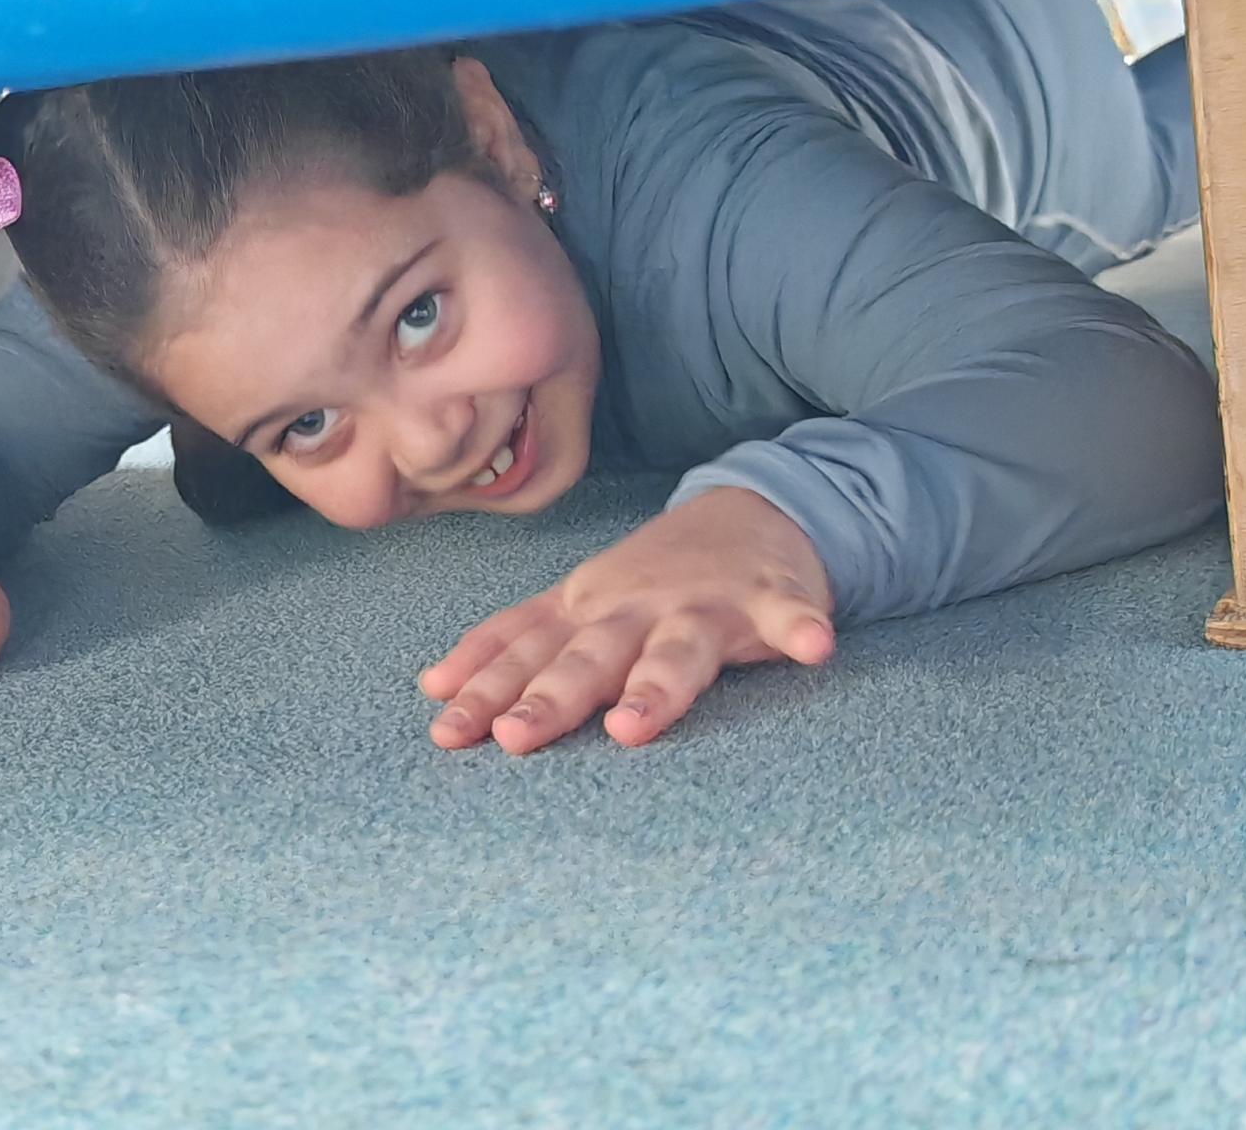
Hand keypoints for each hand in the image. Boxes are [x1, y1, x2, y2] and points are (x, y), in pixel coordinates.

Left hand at [417, 487, 833, 753]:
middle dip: (551, 696)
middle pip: (589, 656)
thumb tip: (432, 688)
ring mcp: (702, 601)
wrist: (754, 508)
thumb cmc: (655, 575)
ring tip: (633, 725)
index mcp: (587, 610)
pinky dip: (799, 628)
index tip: (447, 731)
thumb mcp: (578, 603)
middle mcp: (635, 605)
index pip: (528, 652)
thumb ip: (515, 643)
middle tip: (517, 737)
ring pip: (676, 648)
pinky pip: (788, 615)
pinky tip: (812, 648)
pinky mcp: (770, 596)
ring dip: (655, 685)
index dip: (486, 688)